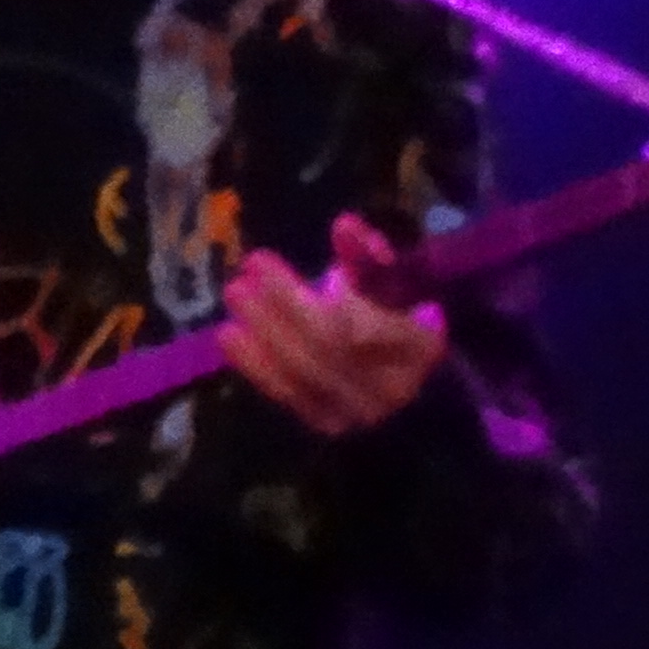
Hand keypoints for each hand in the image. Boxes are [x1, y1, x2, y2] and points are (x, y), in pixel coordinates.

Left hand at [221, 218, 447, 437]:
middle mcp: (394, 385)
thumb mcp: (387, 284)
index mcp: (419, 345)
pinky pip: (289, 395)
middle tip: (243, 273)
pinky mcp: (331, 423)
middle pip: (327, 346)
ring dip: (263, 331)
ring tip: (234, 293)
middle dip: (281, 305)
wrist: (402, 380)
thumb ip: (366, 255)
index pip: (358, 326)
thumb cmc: (395, 320)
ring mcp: (361, 410)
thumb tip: (345, 225)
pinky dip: (256, 365)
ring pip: (304, 371)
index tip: (264, 260)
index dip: (311, 297)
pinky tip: (228, 334)